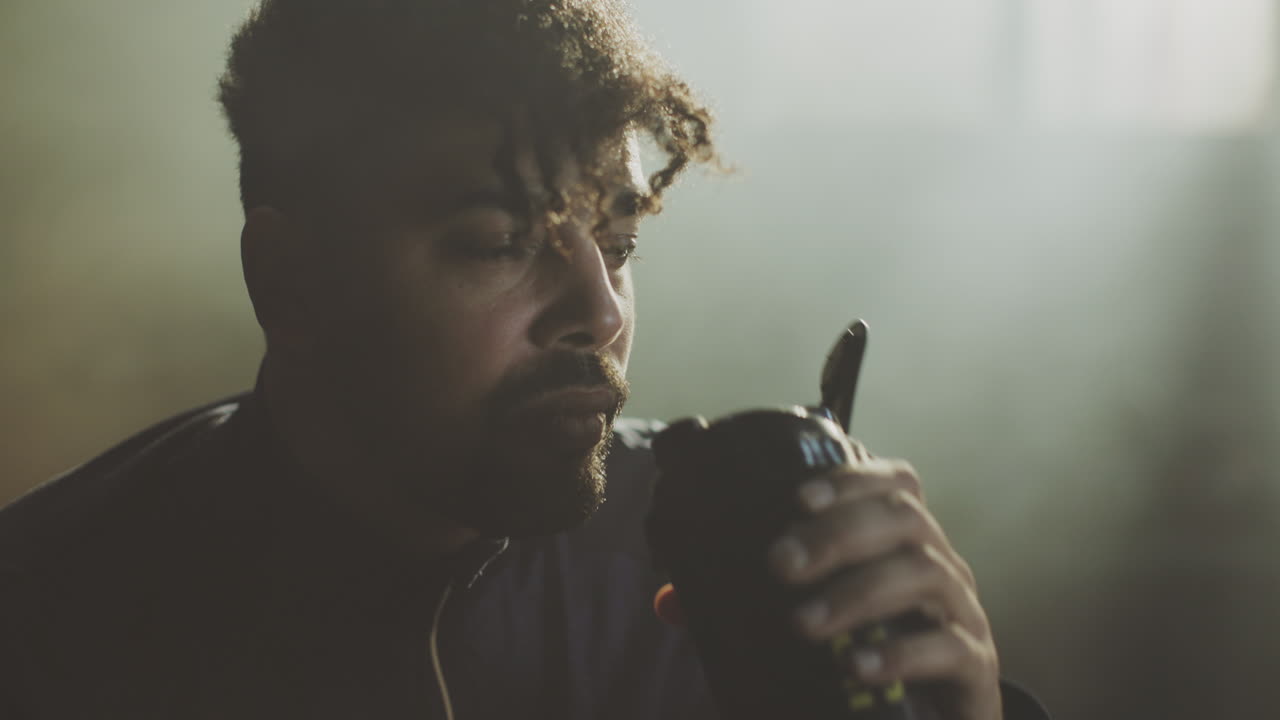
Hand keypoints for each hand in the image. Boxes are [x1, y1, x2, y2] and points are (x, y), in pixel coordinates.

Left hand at [766, 455, 1001, 719]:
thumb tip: (703, 589)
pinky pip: (950, 647)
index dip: (855, 482)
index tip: (801, 499)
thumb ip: (787, 589)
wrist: (933, 718)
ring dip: (858, 591)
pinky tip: (856, 665)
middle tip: (781, 563)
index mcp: (910, 545)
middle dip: (838, 533)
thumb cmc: (874, 654)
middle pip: (906, 519)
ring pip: (925, 572)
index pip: (899, 486)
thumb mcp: (834, 612)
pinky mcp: (977, 667)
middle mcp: (943, 567)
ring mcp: (965, 613)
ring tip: (804, 622)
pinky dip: (899, 653)